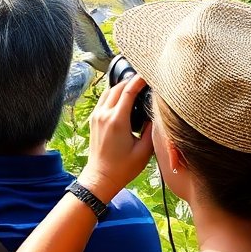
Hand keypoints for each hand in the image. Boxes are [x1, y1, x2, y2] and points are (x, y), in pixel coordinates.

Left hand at [80, 74, 154, 202]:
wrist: (100, 177)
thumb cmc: (123, 167)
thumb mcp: (144, 150)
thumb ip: (152, 129)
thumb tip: (156, 114)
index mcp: (117, 120)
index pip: (128, 91)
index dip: (139, 80)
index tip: (149, 74)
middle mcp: (104, 115)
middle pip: (117, 87)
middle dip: (130, 81)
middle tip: (144, 79)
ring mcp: (96, 117)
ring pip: (108, 92)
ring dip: (120, 86)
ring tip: (135, 86)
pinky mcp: (93, 121)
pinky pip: (103, 100)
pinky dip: (113, 95)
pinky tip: (123, 99)